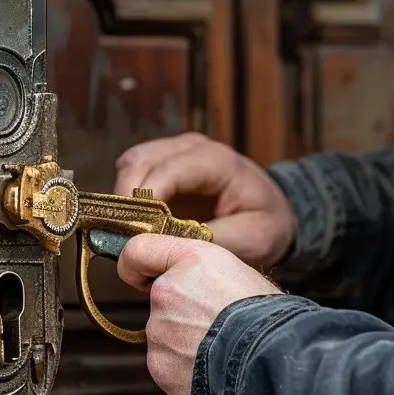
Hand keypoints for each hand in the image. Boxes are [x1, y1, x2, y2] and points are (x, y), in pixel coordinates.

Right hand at [115, 133, 295, 270]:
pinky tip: (136, 223)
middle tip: (126, 239)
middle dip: (127, 201)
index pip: (169, 170)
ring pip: (130, 164)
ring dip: (123, 198)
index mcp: (216, 161)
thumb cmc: (264, 223)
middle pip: (140, 162)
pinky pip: (132, 172)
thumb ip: (210, 240)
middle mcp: (191, 148)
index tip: (134, 233)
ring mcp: (174, 150)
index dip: (145, 199)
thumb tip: (168, 246)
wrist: (271, 211)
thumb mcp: (250, 239)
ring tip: (129, 233)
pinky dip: (126, 196)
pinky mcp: (162, 162)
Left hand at [118, 234, 282, 394]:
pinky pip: (168, 364)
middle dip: (181, 312)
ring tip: (221, 347)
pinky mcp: (160, 366)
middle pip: (160, 301)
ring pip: (165, 335)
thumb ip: (198, 271)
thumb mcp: (238, 272)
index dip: (136, 264)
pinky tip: (213, 367)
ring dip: (185, 342)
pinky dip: (185, 368)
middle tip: (217, 322)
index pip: (138, 251)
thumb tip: (182, 280)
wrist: (273, 360)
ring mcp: (160, 331)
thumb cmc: (267, 317)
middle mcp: (167, 291)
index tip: (140, 275)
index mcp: (190, 260)